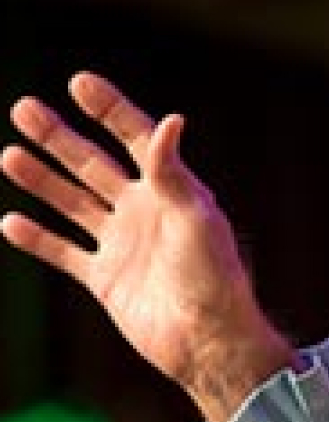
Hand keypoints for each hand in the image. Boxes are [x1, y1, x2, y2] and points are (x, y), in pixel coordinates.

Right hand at [1, 72, 295, 421]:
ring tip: (8, 154)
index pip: (137, 139)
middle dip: (59, 137)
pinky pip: (64, 253)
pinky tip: (10, 222)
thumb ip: (174, 171)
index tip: (78, 82)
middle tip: (22, 108)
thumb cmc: (213, 277)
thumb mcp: (197, 217)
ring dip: (41, 179)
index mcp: (171, 191)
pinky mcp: (106, 279)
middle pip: (93, 164)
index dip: (111, 110)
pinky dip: (38, 238)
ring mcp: (123, 244)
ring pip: (72, 203)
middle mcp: (144, 212)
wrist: (208, 340)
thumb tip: (172, 120)